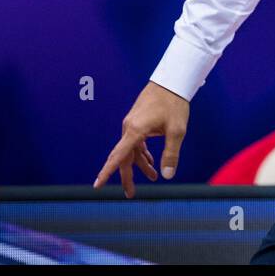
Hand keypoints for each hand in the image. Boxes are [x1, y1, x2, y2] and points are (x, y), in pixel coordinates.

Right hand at [94, 81, 189, 197]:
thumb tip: (167, 176)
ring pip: (132, 150)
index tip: (97, 186)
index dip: (107, 173)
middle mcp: (129, 128)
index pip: (118, 157)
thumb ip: (170, 154)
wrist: (172, 81)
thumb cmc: (174, 104)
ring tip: (153, 177)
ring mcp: (132, 124)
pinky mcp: (137, 121)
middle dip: (128, 176)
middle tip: (130, 194)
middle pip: (124, 157)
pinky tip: (151, 160)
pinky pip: (136, 142)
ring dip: (141, 164)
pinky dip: (142, 152)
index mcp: (135, 131)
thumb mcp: (177, 131)